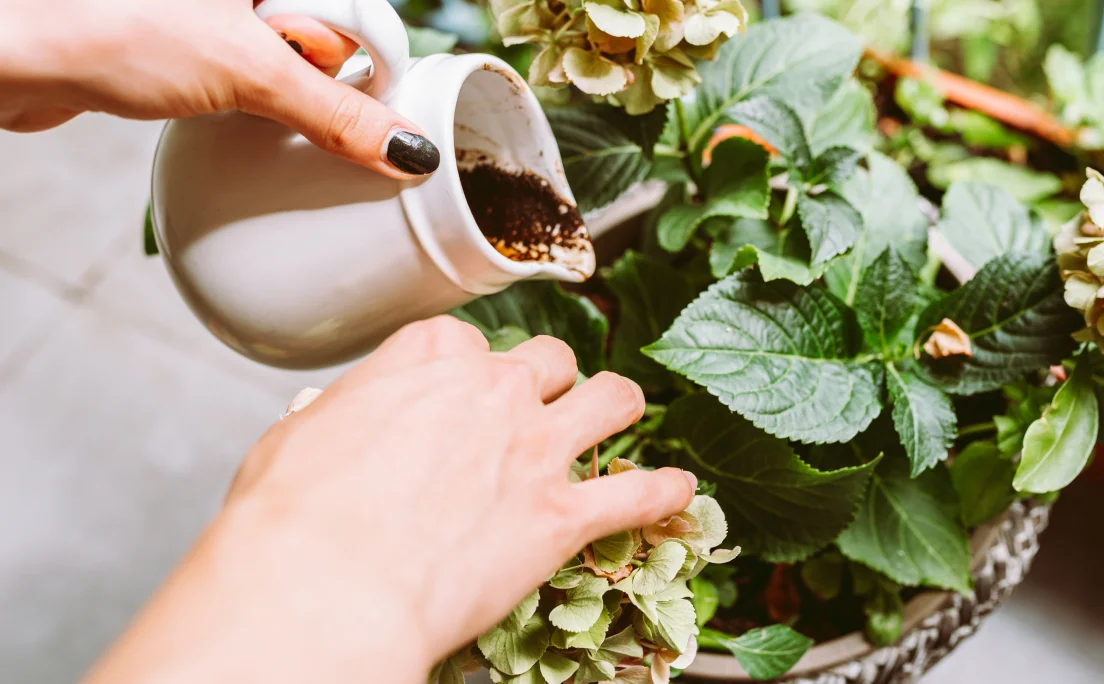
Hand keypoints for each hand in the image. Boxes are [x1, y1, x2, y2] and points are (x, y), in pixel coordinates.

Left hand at [0, 0, 438, 177]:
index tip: (377, 107)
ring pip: (287, 58)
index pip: (360, 11)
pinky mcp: (188, 40)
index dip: (372, 58)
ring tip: (253, 107)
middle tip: (286, 98)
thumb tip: (404, 148)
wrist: (15, 52)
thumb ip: (335, 112)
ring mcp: (217, 11)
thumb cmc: (108, 24)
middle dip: (318, 78)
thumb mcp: (249, 72)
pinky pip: (250, 74)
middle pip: (327, 32)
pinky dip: (253, 103)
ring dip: (286, 98)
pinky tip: (233, 114)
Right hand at [85, 316, 696, 683]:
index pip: (465, 342)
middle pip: (547, 359)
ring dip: (616, 405)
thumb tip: (345, 424)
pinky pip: (637, 494)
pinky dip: (662, 492)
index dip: (466, 369)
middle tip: (538, 404)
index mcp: (427, 360)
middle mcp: (492, 391)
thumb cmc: (294, 521)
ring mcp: (535, 450)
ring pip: (608, 399)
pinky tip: (677, 491)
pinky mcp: (561, 517)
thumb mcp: (299, 440)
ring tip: (620, 412)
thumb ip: (346, 418)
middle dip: (546, 378)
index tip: (460, 391)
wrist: (326, 586)